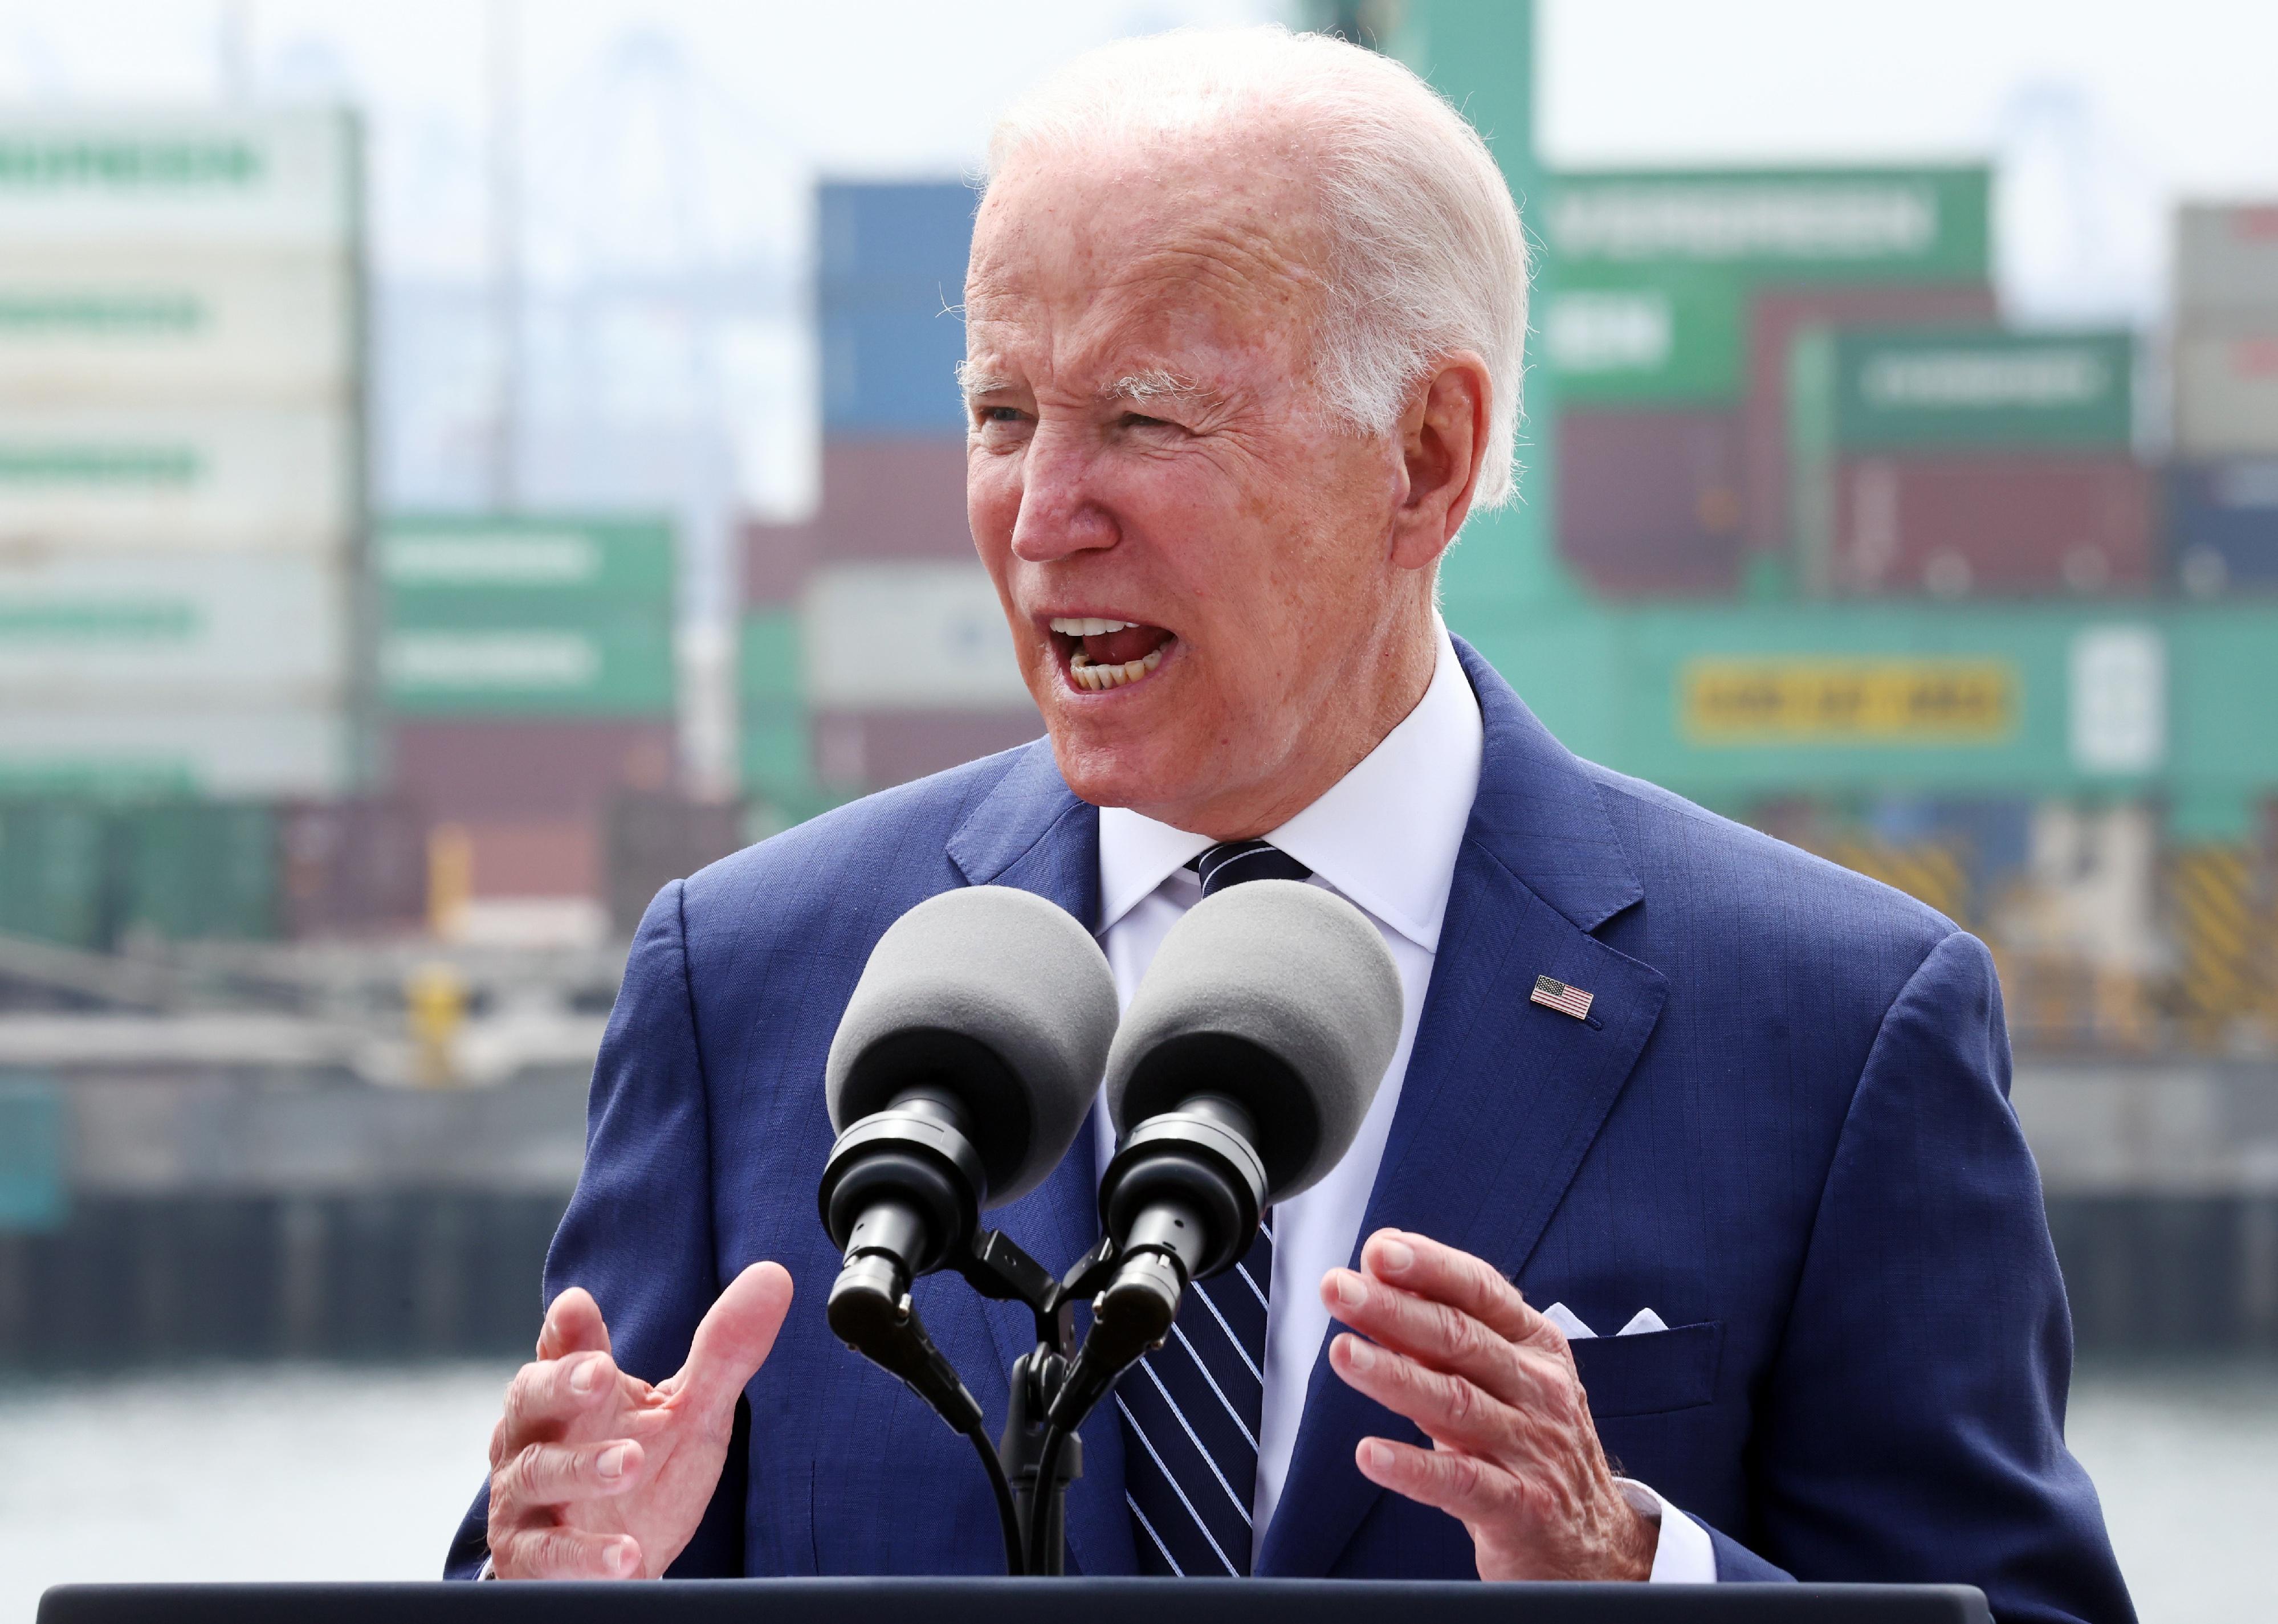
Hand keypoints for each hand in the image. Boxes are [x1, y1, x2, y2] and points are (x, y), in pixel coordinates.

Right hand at [486, 1262, 793, 1578]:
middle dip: (562, 1383)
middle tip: (600, 1372)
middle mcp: (539, 1435)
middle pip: (531, 1398)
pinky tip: (625, 1554)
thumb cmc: (648, 1475)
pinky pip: (545, 1553)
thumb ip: (724, 1351)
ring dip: (583, 1465)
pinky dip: (583, 1552)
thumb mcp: (693, 1413)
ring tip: (633, 1463)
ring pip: (537, 1472)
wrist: (620, 1566)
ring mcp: (525, 1497)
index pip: (565, 1348)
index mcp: (577, 1391)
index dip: (569, 1329)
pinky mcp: (526, 1556)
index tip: (577, 1306)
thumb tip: (774, 1276)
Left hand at [1323, 1229, 1654, 1581]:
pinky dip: (1414, 1466)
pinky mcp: (1521, 1508)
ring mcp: (1533, 1449)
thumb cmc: (1533, 1445)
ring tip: (1344, 1354)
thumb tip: (1377, 1284)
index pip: (1482, 1292)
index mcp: (1536, 1346)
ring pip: (1457, 1402)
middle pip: (1461, 1340)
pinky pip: (1462, 1482)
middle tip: (1340, 1290)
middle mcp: (1540, 1390)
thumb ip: (1442, 1336)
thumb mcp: (1501, 1380)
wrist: (1594, 1539)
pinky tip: (1371, 1453)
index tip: (1379, 1250)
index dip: (1431, 1267)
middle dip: (1395, 1309)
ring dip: (1395, 1375)